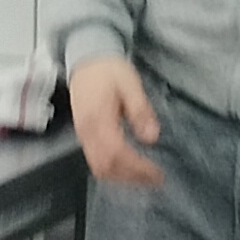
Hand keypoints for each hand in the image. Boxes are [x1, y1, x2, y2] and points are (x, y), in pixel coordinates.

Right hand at [69, 55, 165, 188]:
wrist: (87, 58)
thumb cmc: (109, 70)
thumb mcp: (131, 84)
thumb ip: (140, 111)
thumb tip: (151, 137)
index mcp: (98, 119)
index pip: (117, 153)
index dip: (137, 168)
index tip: (157, 174)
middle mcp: (87, 131)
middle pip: (106, 166)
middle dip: (131, 178)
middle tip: (155, 180)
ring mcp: (82, 134)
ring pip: (98, 167)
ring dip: (121, 177)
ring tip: (144, 177)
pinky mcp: (83, 135)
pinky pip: (95, 160)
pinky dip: (113, 170)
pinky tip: (129, 168)